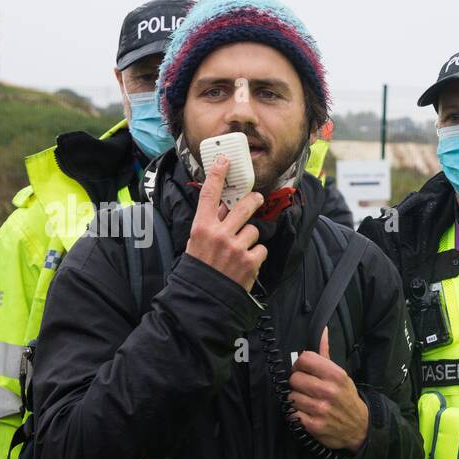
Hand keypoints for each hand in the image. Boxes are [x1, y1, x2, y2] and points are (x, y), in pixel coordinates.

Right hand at [186, 155, 265, 291]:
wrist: (204, 297)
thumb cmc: (200, 268)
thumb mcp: (196, 243)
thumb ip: (211, 224)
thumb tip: (224, 207)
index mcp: (201, 227)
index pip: (209, 195)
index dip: (217, 175)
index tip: (224, 161)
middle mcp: (219, 234)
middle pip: (244, 206)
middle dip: (253, 201)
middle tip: (257, 199)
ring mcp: (235, 247)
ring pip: (254, 230)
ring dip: (250, 238)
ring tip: (240, 251)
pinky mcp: (250, 261)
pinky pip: (261, 248)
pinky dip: (256, 255)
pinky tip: (246, 264)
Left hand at [289, 326, 369, 453]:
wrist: (359, 427)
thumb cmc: (347, 398)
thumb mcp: (341, 375)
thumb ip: (326, 353)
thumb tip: (322, 331)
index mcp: (335, 375)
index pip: (305, 359)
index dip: (300, 364)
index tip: (303, 370)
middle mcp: (328, 391)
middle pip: (294, 378)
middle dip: (297, 383)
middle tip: (306, 388)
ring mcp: (320, 409)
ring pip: (291, 396)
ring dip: (296, 400)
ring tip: (307, 402)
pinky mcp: (313, 425)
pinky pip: (292, 414)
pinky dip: (296, 414)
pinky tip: (306, 413)